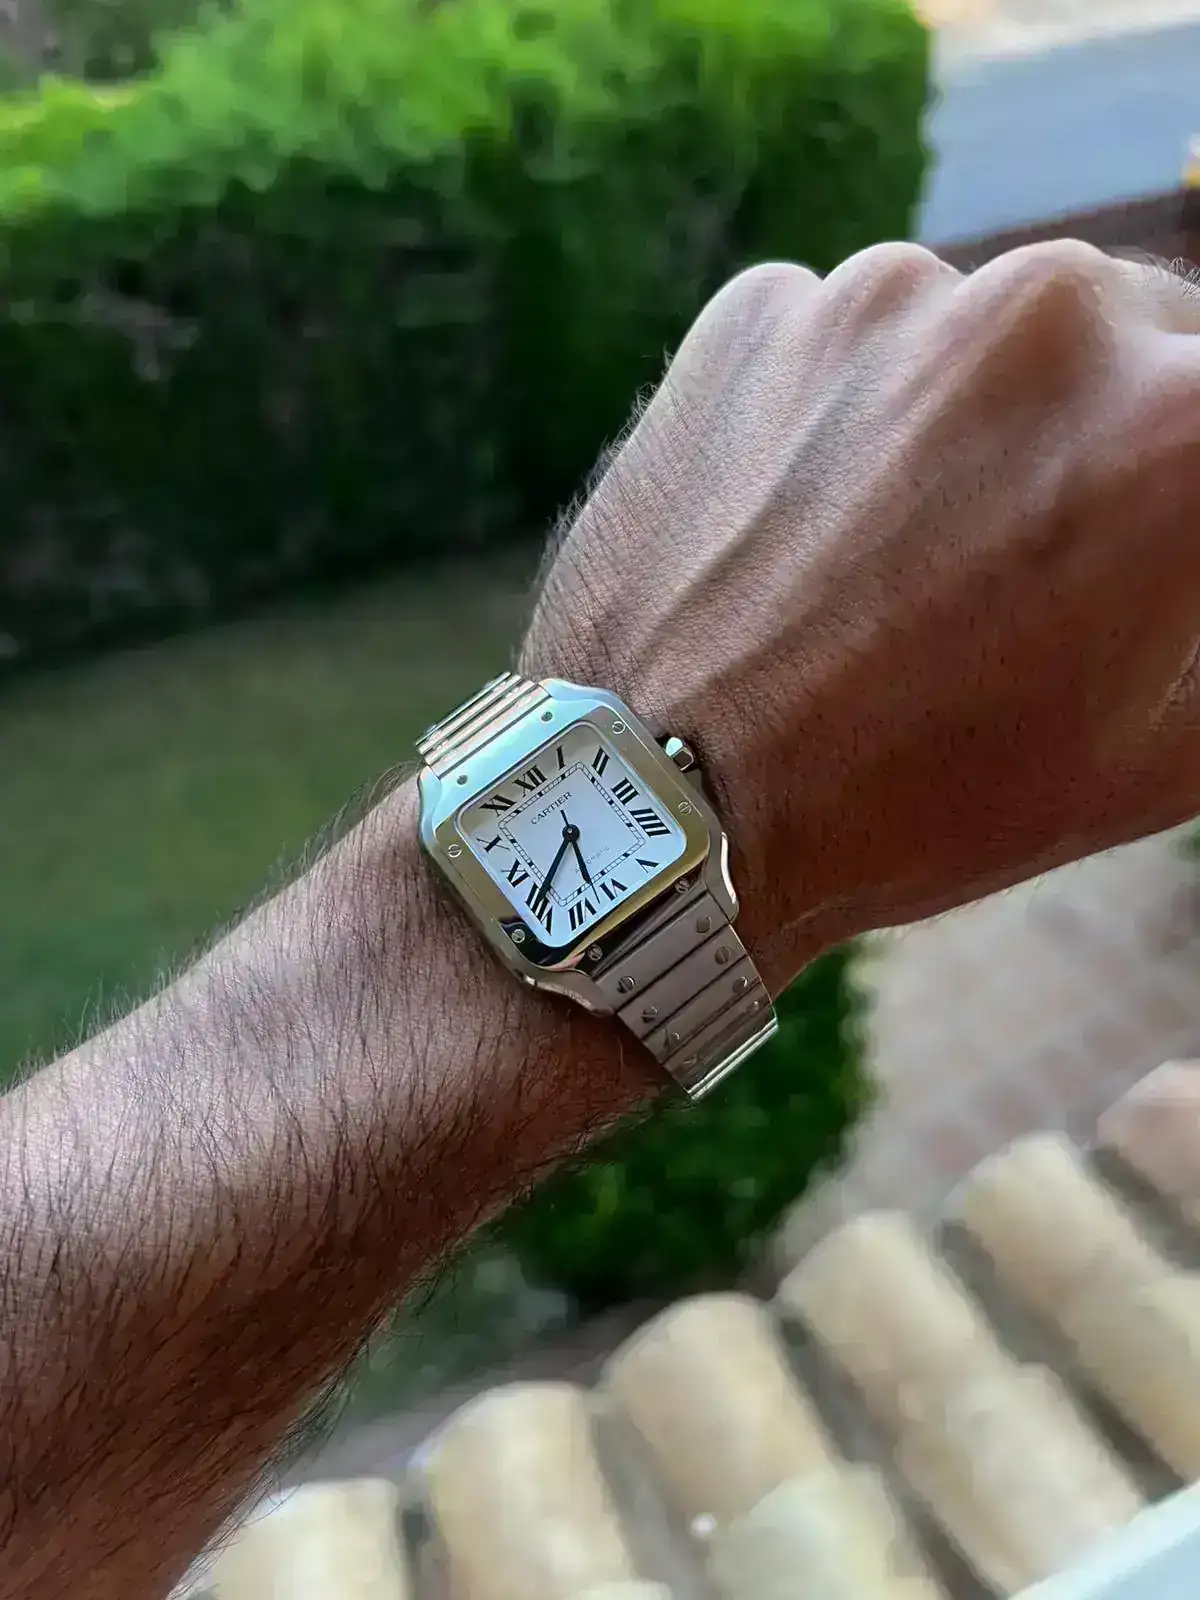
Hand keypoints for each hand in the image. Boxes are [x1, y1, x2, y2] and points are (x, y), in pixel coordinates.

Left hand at [522, 242, 1199, 989]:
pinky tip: (803, 524)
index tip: (1142, 541)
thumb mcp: (1165, 751)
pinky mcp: (758, 313)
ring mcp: (885, 296)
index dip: (1186, 493)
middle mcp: (1048, 313)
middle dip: (1107, 428)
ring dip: (970, 415)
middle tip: (1029, 548)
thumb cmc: (926, 804)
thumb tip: (1185, 537)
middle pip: (1135, 334)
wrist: (669, 808)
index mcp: (1181, 425)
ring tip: (896, 551)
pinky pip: (846, 345)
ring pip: (980, 331)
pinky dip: (844, 412)